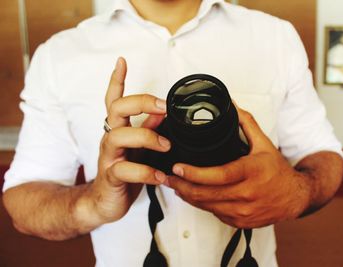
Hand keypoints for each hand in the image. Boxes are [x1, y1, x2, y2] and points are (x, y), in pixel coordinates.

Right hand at [88, 57, 170, 223]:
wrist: (103, 203)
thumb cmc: (124, 173)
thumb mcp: (138, 148)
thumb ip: (148, 130)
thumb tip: (163, 113)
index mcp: (118, 129)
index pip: (114, 99)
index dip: (116, 80)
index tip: (122, 61)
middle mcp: (111, 138)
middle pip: (116, 109)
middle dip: (141, 102)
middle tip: (164, 107)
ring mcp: (109, 156)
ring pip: (118, 136)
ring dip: (147, 137)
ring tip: (167, 146)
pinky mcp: (111, 176)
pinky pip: (124, 170)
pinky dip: (145, 172)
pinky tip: (159, 176)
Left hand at [165, 108, 311, 228]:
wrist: (295, 197)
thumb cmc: (278, 171)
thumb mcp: (264, 143)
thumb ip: (246, 122)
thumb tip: (231, 105)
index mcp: (251, 172)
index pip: (218, 175)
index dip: (194, 173)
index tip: (178, 167)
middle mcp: (247, 194)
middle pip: (206, 194)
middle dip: (182, 186)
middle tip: (168, 176)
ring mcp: (243, 212)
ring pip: (207, 206)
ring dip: (188, 196)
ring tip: (176, 184)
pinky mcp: (241, 222)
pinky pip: (215, 214)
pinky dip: (202, 205)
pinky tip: (194, 196)